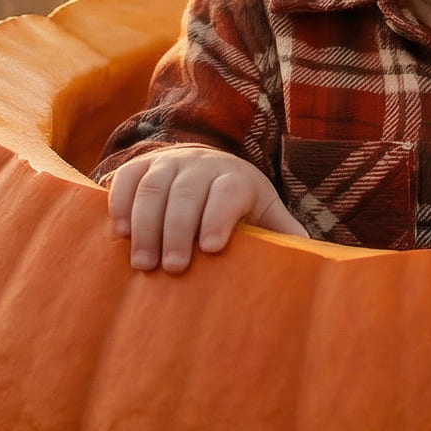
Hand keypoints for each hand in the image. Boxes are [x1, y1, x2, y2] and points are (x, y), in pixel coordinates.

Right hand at [107, 146, 306, 273]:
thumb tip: (312, 257)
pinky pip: (126, 178)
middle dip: (177, 231)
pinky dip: (119, 202)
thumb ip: (283, 232)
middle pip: (186, 193)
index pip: (227, 192)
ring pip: (153, 187)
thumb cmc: (239, 202)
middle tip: (171, 268)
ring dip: (144, 225)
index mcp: (236, 177)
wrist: (207, 164)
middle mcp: (202, 164)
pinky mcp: (141, 165)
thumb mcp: (265, 212)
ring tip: (142, 263)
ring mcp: (169, 162)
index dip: (218, 217)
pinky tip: (119, 233)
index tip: (210, 248)